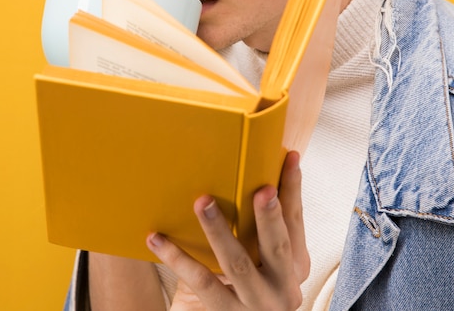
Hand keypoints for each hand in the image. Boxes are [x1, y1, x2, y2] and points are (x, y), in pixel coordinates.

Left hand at [146, 151, 308, 309]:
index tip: (290, 158)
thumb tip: (242, 174)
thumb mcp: (265, 262)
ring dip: (218, 230)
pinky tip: (158, 238)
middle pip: (277, 246)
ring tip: (203, 202)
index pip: (296, 223)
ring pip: (237, 264)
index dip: (293, 190)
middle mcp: (283, 288)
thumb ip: (259, 230)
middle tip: (261, 189)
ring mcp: (257, 304)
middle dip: (269, 216)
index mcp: (295, 266)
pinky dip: (177, 258)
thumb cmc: (249, 288)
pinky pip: (201, 283)